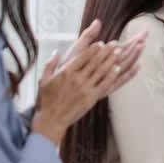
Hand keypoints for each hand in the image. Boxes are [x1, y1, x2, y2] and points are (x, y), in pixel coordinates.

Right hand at [32, 20, 144, 144]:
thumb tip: (56, 52)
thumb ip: (50, 64)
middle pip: (95, 61)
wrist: (52, 119)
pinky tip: (118, 69)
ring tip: (119, 52)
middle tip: (115, 43)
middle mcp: (77, 78)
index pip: (83, 56)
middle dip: (107, 51)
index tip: (101, 43)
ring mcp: (85, 88)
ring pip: (101, 71)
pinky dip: (112, 75)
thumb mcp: (44, 79)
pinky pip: (104, 84)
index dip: (94, 48)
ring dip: (111, 60)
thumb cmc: (47, 100)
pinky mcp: (91, 98)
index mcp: (66, 72)